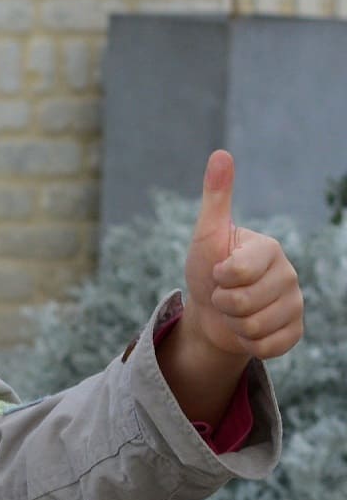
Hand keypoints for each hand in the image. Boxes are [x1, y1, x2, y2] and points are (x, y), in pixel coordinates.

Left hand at [183, 150, 303, 360]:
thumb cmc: (208, 269)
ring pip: (254, 328)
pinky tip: (246, 329)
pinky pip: (268, 347)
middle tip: (223, 294)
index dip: (218, 278)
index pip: (237, 273)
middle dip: (222, 303)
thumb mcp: (205, 235)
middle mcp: (289, 275)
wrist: (210, 311)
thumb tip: (220, 153)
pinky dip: (247, 343)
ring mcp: (295, 304)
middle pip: (243, 304)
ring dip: (233, 324)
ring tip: (233, 312)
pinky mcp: (293, 332)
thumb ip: (216, 197)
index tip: (219, 272)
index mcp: (270, 249)